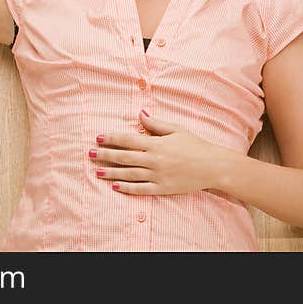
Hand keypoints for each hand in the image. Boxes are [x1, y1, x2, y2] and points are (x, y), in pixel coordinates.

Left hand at [90, 109, 229, 194]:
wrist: (212, 166)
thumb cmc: (195, 145)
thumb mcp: (176, 129)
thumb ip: (156, 124)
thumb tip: (140, 114)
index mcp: (156, 144)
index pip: (128, 140)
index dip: (111, 138)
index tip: (98, 138)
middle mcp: (154, 160)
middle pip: (124, 157)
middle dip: (105, 155)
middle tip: (90, 154)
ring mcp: (157, 175)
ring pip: (128, 174)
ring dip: (111, 172)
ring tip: (97, 171)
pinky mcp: (162, 188)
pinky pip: (140, 189)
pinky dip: (127, 188)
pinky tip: (115, 186)